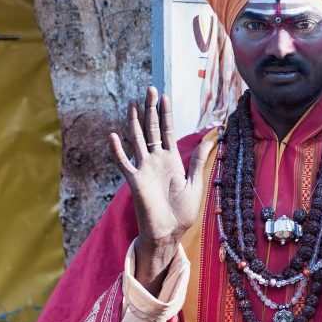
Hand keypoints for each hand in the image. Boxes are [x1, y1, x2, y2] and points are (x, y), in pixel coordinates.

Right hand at [109, 86, 213, 292]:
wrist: (169, 233)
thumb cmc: (182, 212)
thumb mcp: (195, 183)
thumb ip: (198, 161)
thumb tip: (209, 141)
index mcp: (171, 160)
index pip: (168, 131)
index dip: (166, 113)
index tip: (164, 96)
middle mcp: (156, 160)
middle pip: (152, 129)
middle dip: (151, 109)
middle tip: (149, 88)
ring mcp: (144, 169)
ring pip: (137, 139)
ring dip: (133, 121)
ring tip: (131, 102)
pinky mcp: (135, 181)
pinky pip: (123, 163)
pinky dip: (117, 151)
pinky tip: (112, 136)